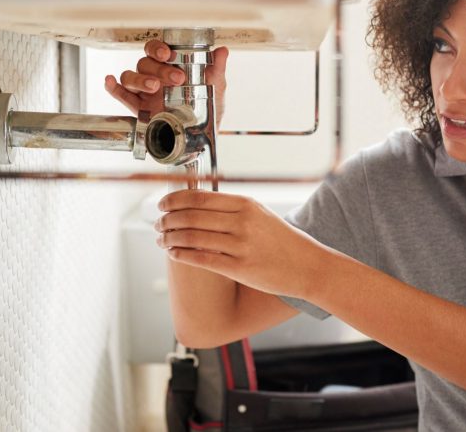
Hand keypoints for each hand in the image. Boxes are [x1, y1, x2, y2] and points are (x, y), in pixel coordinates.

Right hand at [104, 39, 228, 127]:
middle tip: (176, 79)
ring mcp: (144, 91)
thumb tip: (222, 51)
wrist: (200, 135)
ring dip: (139, 79)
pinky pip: (120, 94)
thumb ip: (217, 69)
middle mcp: (153, 75)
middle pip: (144, 63)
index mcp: (170, 65)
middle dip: (158, 69)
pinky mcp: (137, 107)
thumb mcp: (215, 87)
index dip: (157, 48)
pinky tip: (110, 81)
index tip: (168, 54)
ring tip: (154, 88)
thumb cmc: (206, 108)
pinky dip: (112, 87)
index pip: (156, 49)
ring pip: (130, 76)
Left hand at [154, 189, 327, 297]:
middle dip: (167, 220)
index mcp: (245, 204)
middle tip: (157, 223)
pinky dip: (181, 254)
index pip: (198, 197)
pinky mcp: (239, 268)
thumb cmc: (282, 241)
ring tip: (161, 239)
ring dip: (170, 238)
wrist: (308, 266)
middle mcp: (242, 221)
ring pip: (192, 237)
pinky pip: (201, 258)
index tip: (162, 204)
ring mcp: (241, 245)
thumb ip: (232, 208)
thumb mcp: (260, 214)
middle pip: (191, 216)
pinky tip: (172, 253)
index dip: (173, 200)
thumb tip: (197, 202)